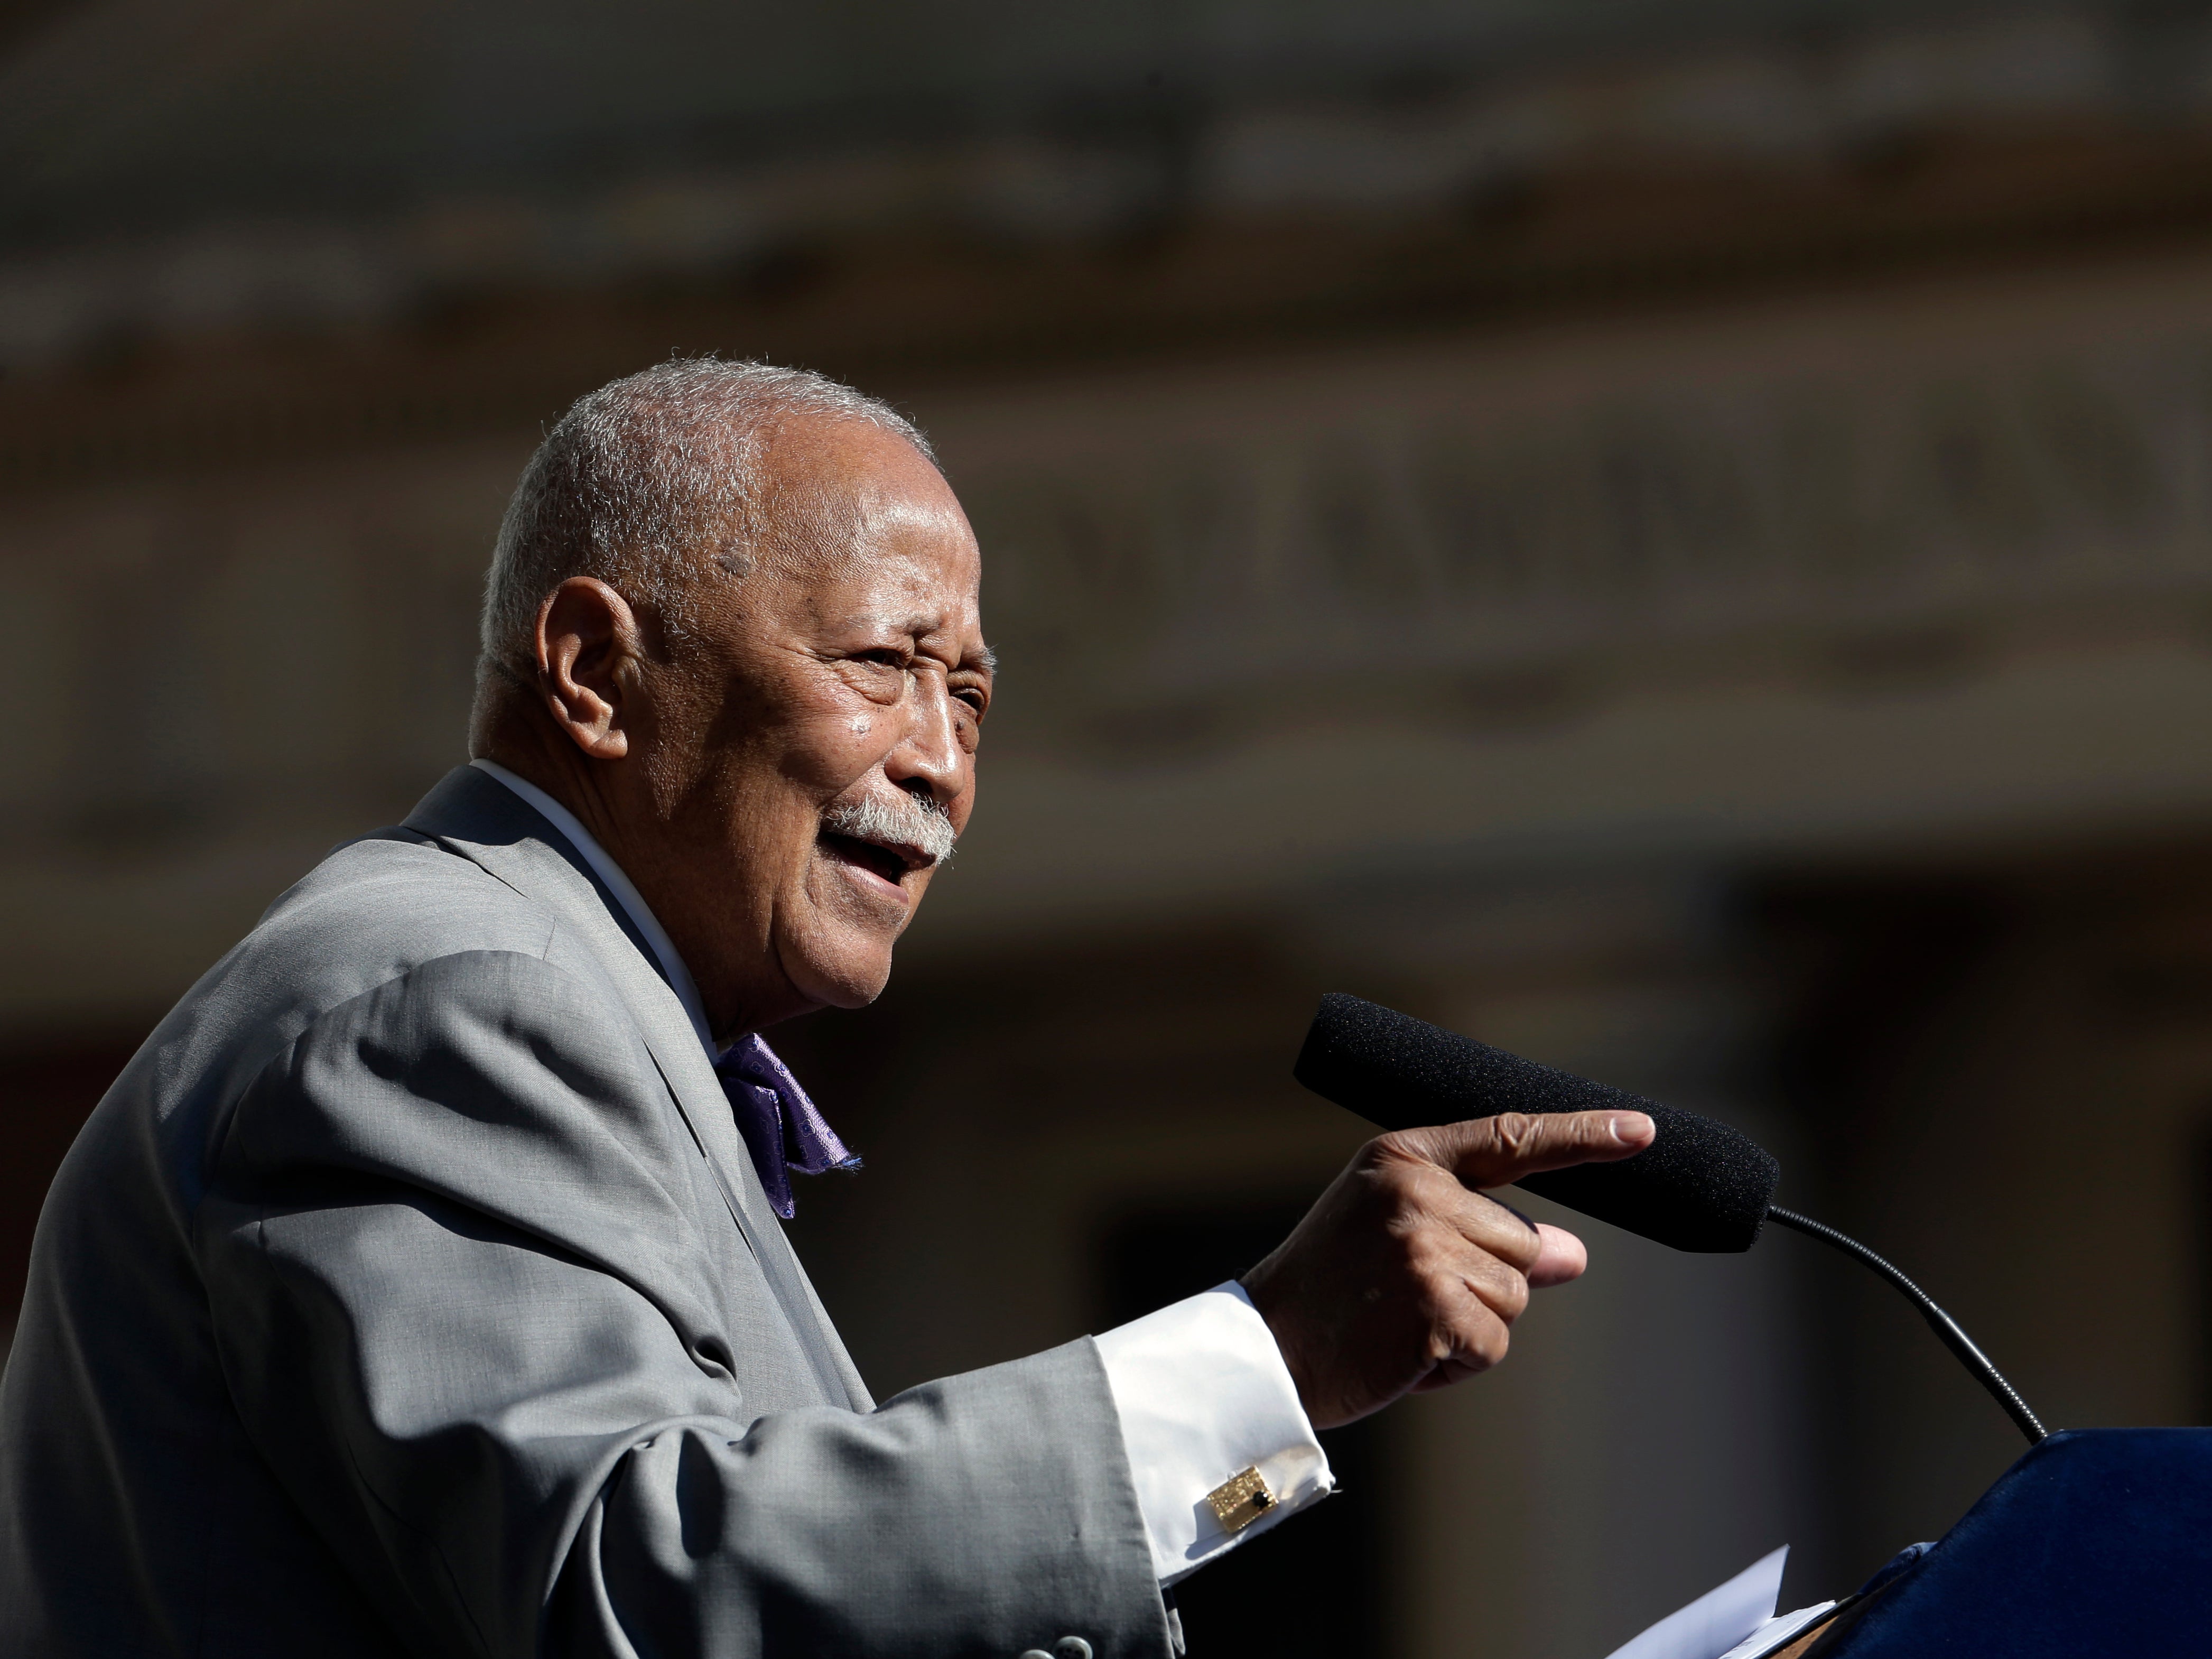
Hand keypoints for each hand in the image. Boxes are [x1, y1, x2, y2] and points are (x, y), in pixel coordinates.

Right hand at [1241, 1110, 1654, 1427]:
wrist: (1265, 1348)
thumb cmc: (1332, 1288)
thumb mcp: (1401, 1235)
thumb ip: (1486, 1232)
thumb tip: (1574, 1253)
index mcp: (1404, 1156)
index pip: (1510, 1138)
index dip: (1582, 1135)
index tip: (1641, 1130)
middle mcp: (1417, 1192)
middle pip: (1522, 1242)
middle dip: (1485, 1280)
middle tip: (1406, 1294)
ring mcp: (1425, 1248)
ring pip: (1515, 1296)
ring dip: (1471, 1323)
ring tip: (1400, 1320)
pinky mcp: (1434, 1309)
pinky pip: (1494, 1344)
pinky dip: (1460, 1361)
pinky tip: (1405, 1353)